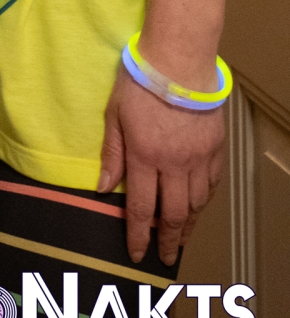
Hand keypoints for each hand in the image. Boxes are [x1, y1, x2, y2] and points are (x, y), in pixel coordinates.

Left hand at [98, 66, 223, 264]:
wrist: (179, 60)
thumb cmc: (140, 82)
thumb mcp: (114, 114)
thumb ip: (112, 154)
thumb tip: (104, 189)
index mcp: (144, 157)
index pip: (141, 209)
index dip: (139, 235)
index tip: (137, 254)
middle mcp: (174, 164)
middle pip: (173, 214)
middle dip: (167, 240)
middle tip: (164, 257)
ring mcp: (198, 158)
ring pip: (196, 204)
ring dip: (187, 225)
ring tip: (180, 238)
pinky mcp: (215, 148)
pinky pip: (212, 184)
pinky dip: (204, 201)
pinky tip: (198, 208)